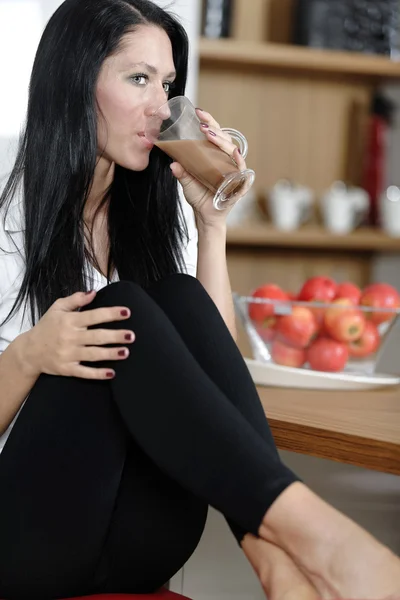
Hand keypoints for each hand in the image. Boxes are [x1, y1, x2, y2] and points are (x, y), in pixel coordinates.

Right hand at [21, 290, 134, 379]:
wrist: (29, 351)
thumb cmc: (46, 327)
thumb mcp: (57, 308)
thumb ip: (76, 299)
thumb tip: (93, 292)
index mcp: (69, 321)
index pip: (94, 315)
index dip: (111, 313)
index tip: (127, 312)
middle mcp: (70, 337)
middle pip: (96, 336)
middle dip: (115, 336)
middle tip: (131, 335)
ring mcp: (68, 354)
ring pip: (93, 354)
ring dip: (111, 354)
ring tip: (126, 352)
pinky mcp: (67, 369)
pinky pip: (84, 372)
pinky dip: (98, 374)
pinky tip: (111, 373)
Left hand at [169, 108, 247, 225]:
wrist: (205, 216)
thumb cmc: (199, 197)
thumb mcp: (187, 182)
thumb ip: (181, 172)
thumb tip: (172, 163)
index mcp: (215, 156)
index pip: (215, 135)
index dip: (209, 122)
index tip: (198, 112)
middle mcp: (226, 160)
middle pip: (224, 139)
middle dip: (214, 128)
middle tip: (202, 124)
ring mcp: (233, 170)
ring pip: (232, 150)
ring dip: (222, 141)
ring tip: (209, 135)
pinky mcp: (239, 183)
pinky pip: (241, 170)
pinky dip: (239, 161)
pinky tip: (234, 153)